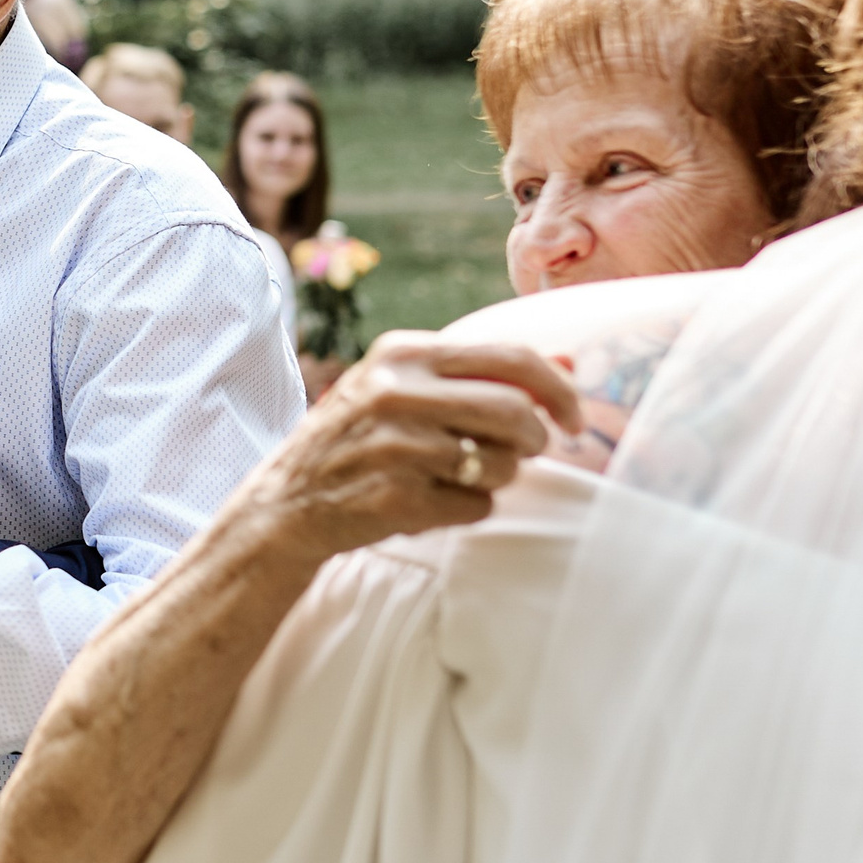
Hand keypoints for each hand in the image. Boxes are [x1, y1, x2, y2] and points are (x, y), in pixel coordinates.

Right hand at [231, 331, 585, 563]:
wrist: (288, 502)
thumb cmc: (362, 439)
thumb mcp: (406, 386)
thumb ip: (481, 373)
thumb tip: (571, 366)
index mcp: (404, 352)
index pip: (512, 358)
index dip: (559, 390)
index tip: (574, 418)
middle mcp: (397, 391)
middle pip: (516, 412)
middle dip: (535, 440)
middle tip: (527, 452)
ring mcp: (395, 445)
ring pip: (501, 465)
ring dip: (498, 478)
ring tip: (460, 476)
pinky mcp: (397, 496)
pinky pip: (476, 505)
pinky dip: (469, 509)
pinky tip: (433, 501)